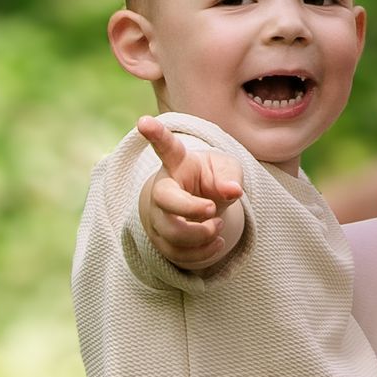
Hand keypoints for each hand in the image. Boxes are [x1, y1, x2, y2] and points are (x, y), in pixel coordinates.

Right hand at [138, 114, 244, 267]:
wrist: (204, 204)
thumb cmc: (214, 179)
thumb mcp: (227, 171)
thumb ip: (230, 176)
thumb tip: (233, 191)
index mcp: (178, 164)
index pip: (166, 148)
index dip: (156, 135)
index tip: (144, 121)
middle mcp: (162, 188)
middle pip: (164, 200)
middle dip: (190, 209)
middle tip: (213, 210)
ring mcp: (158, 216)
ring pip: (171, 233)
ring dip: (201, 235)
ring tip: (218, 225)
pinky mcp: (162, 240)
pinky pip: (178, 254)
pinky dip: (202, 253)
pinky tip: (216, 242)